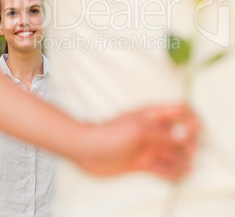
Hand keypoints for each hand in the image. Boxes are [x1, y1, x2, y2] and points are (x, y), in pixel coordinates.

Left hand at [73, 105, 199, 180]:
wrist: (87, 150)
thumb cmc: (111, 133)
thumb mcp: (138, 130)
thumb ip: (162, 133)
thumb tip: (186, 134)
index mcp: (151, 116)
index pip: (176, 110)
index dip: (189, 117)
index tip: (197, 127)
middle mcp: (152, 130)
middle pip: (176, 133)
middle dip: (187, 140)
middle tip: (192, 150)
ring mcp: (147, 147)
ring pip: (170, 151)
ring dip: (181, 157)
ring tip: (189, 165)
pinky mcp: (142, 162)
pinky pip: (161, 167)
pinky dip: (172, 171)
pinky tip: (180, 175)